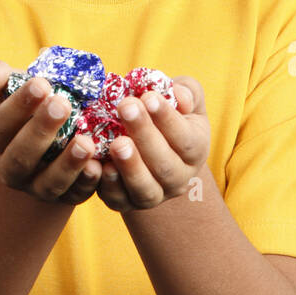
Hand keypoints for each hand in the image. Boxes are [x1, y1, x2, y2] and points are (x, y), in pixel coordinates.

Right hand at [0, 57, 102, 204]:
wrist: (46, 141)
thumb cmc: (24, 105)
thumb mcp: (2, 88)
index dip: (18, 106)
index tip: (41, 84)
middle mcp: (11, 169)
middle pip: (21, 156)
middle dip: (41, 130)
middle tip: (62, 104)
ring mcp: (37, 187)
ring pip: (49, 182)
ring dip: (68, 164)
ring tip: (86, 142)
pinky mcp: (65, 196)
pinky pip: (76, 194)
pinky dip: (87, 183)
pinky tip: (100, 166)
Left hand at [97, 77, 209, 212]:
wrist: (147, 144)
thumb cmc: (166, 113)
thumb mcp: (182, 98)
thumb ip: (186, 92)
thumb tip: (179, 96)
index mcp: (196, 151)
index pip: (186, 139)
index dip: (168, 119)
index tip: (148, 97)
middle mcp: (179, 179)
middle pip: (165, 165)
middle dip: (144, 135)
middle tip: (126, 107)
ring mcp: (154, 195)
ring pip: (145, 189)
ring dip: (130, 166)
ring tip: (117, 142)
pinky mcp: (126, 202)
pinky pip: (118, 200)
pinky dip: (109, 186)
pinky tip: (99, 165)